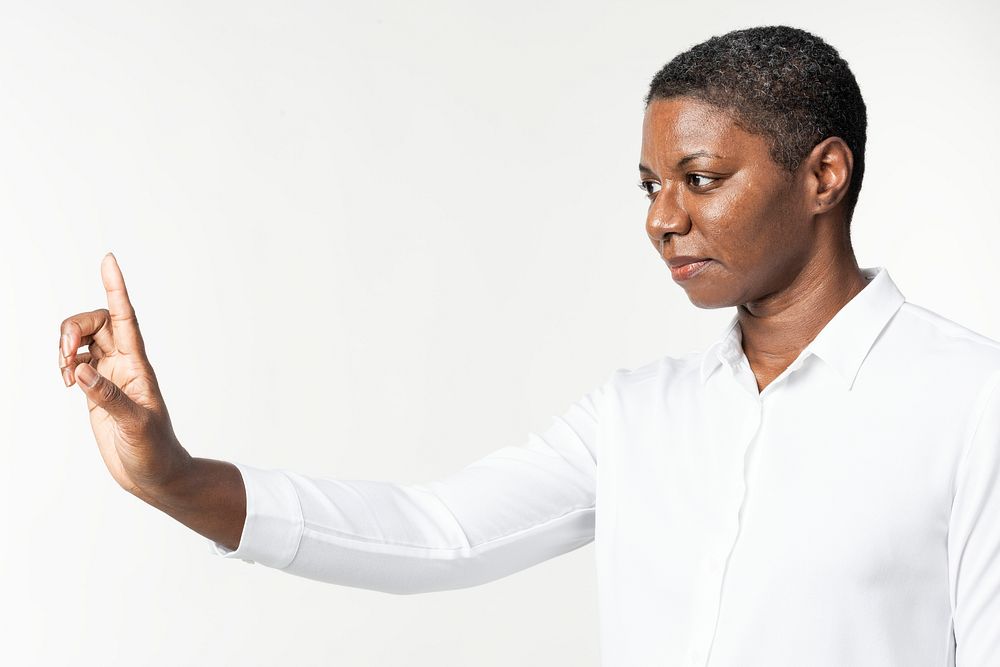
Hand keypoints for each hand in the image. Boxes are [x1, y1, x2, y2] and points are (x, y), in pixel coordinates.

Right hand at [59, 253, 190, 496]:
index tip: (108, 260)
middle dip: (73, 327)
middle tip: (65, 353)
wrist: (156, 475)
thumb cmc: (155, 452)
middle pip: (96, 322)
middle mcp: (124, 365)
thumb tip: (80, 370)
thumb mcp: (136, 425)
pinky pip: (76, 362)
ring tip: (64, 373)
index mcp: (139, 366)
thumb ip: (108, 398)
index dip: (116, 289)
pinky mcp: (96, 391)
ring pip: (83, 340)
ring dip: (65, 345)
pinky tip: (66, 380)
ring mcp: (109, 376)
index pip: (126, 318)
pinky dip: (64, 362)